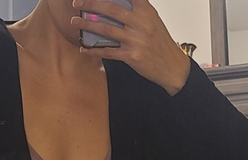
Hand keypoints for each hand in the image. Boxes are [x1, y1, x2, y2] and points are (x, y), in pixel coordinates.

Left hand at [71, 0, 190, 95]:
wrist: (172, 66)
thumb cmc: (160, 43)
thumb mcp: (152, 21)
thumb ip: (136, 12)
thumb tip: (114, 7)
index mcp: (146, 11)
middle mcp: (140, 23)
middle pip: (111, 9)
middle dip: (91, 3)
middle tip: (77, 3)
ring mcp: (135, 40)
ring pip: (106, 29)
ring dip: (88, 25)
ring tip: (75, 22)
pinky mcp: (132, 56)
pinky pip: (108, 52)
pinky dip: (94, 50)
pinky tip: (84, 49)